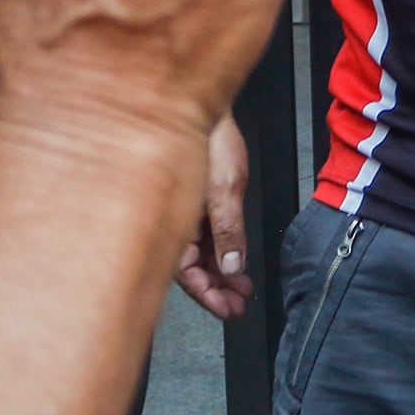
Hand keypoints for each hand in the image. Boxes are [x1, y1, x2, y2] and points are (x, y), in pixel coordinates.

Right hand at [175, 119, 254, 319]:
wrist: (199, 103)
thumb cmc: (206, 137)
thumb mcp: (224, 188)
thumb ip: (228, 231)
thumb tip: (233, 265)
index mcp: (173, 222)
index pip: (187, 276)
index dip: (209, 297)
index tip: (230, 310)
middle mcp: (174, 221)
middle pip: (192, 269)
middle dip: (217, 289)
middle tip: (240, 304)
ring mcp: (183, 212)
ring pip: (199, 255)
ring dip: (220, 273)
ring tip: (242, 288)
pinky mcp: (193, 200)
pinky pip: (202, 236)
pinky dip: (219, 250)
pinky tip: (232, 259)